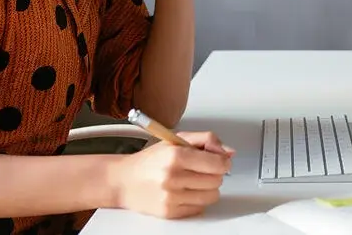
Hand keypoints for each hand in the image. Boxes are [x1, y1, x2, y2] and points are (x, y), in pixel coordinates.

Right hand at [107, 131, 233, 218]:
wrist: (123, 181)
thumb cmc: (150, 160)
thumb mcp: (176, 139)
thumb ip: (205, 140)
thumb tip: (228, 151)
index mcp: (176, 155)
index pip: (217, 163)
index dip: (223, 161)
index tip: (221, 161)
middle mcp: (173, 177)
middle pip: (217, 180)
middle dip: (215, 173)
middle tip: (204, 169)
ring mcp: (171, 197)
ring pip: (212, 196)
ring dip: (208, 188)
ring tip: (195, 180)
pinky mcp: (170, 212)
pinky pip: (200, 208)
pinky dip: (197, 200)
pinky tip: (186, 191)